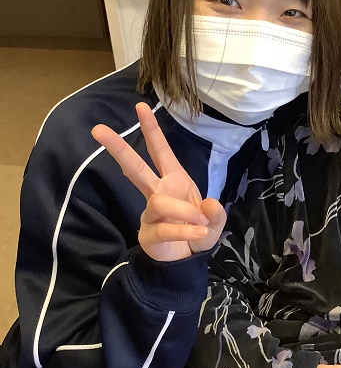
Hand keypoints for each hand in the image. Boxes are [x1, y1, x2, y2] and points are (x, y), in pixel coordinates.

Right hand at [91, 102, 225, 260]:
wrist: (188, 260)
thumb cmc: (198, 231)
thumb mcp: (215, 221)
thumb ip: (216, 213)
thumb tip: (209, 205)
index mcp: (174, 179)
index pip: (160, 151)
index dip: (151, 130)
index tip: (141, 107)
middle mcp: (158, 191)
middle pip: (135, 167)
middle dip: (119, 148)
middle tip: (98, 130)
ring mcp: (151, 212)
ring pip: (160, 202)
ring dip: (184, 211)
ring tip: (201, 222)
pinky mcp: (148, 233)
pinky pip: (166, 228)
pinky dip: (185, 230)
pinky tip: (198, 234)